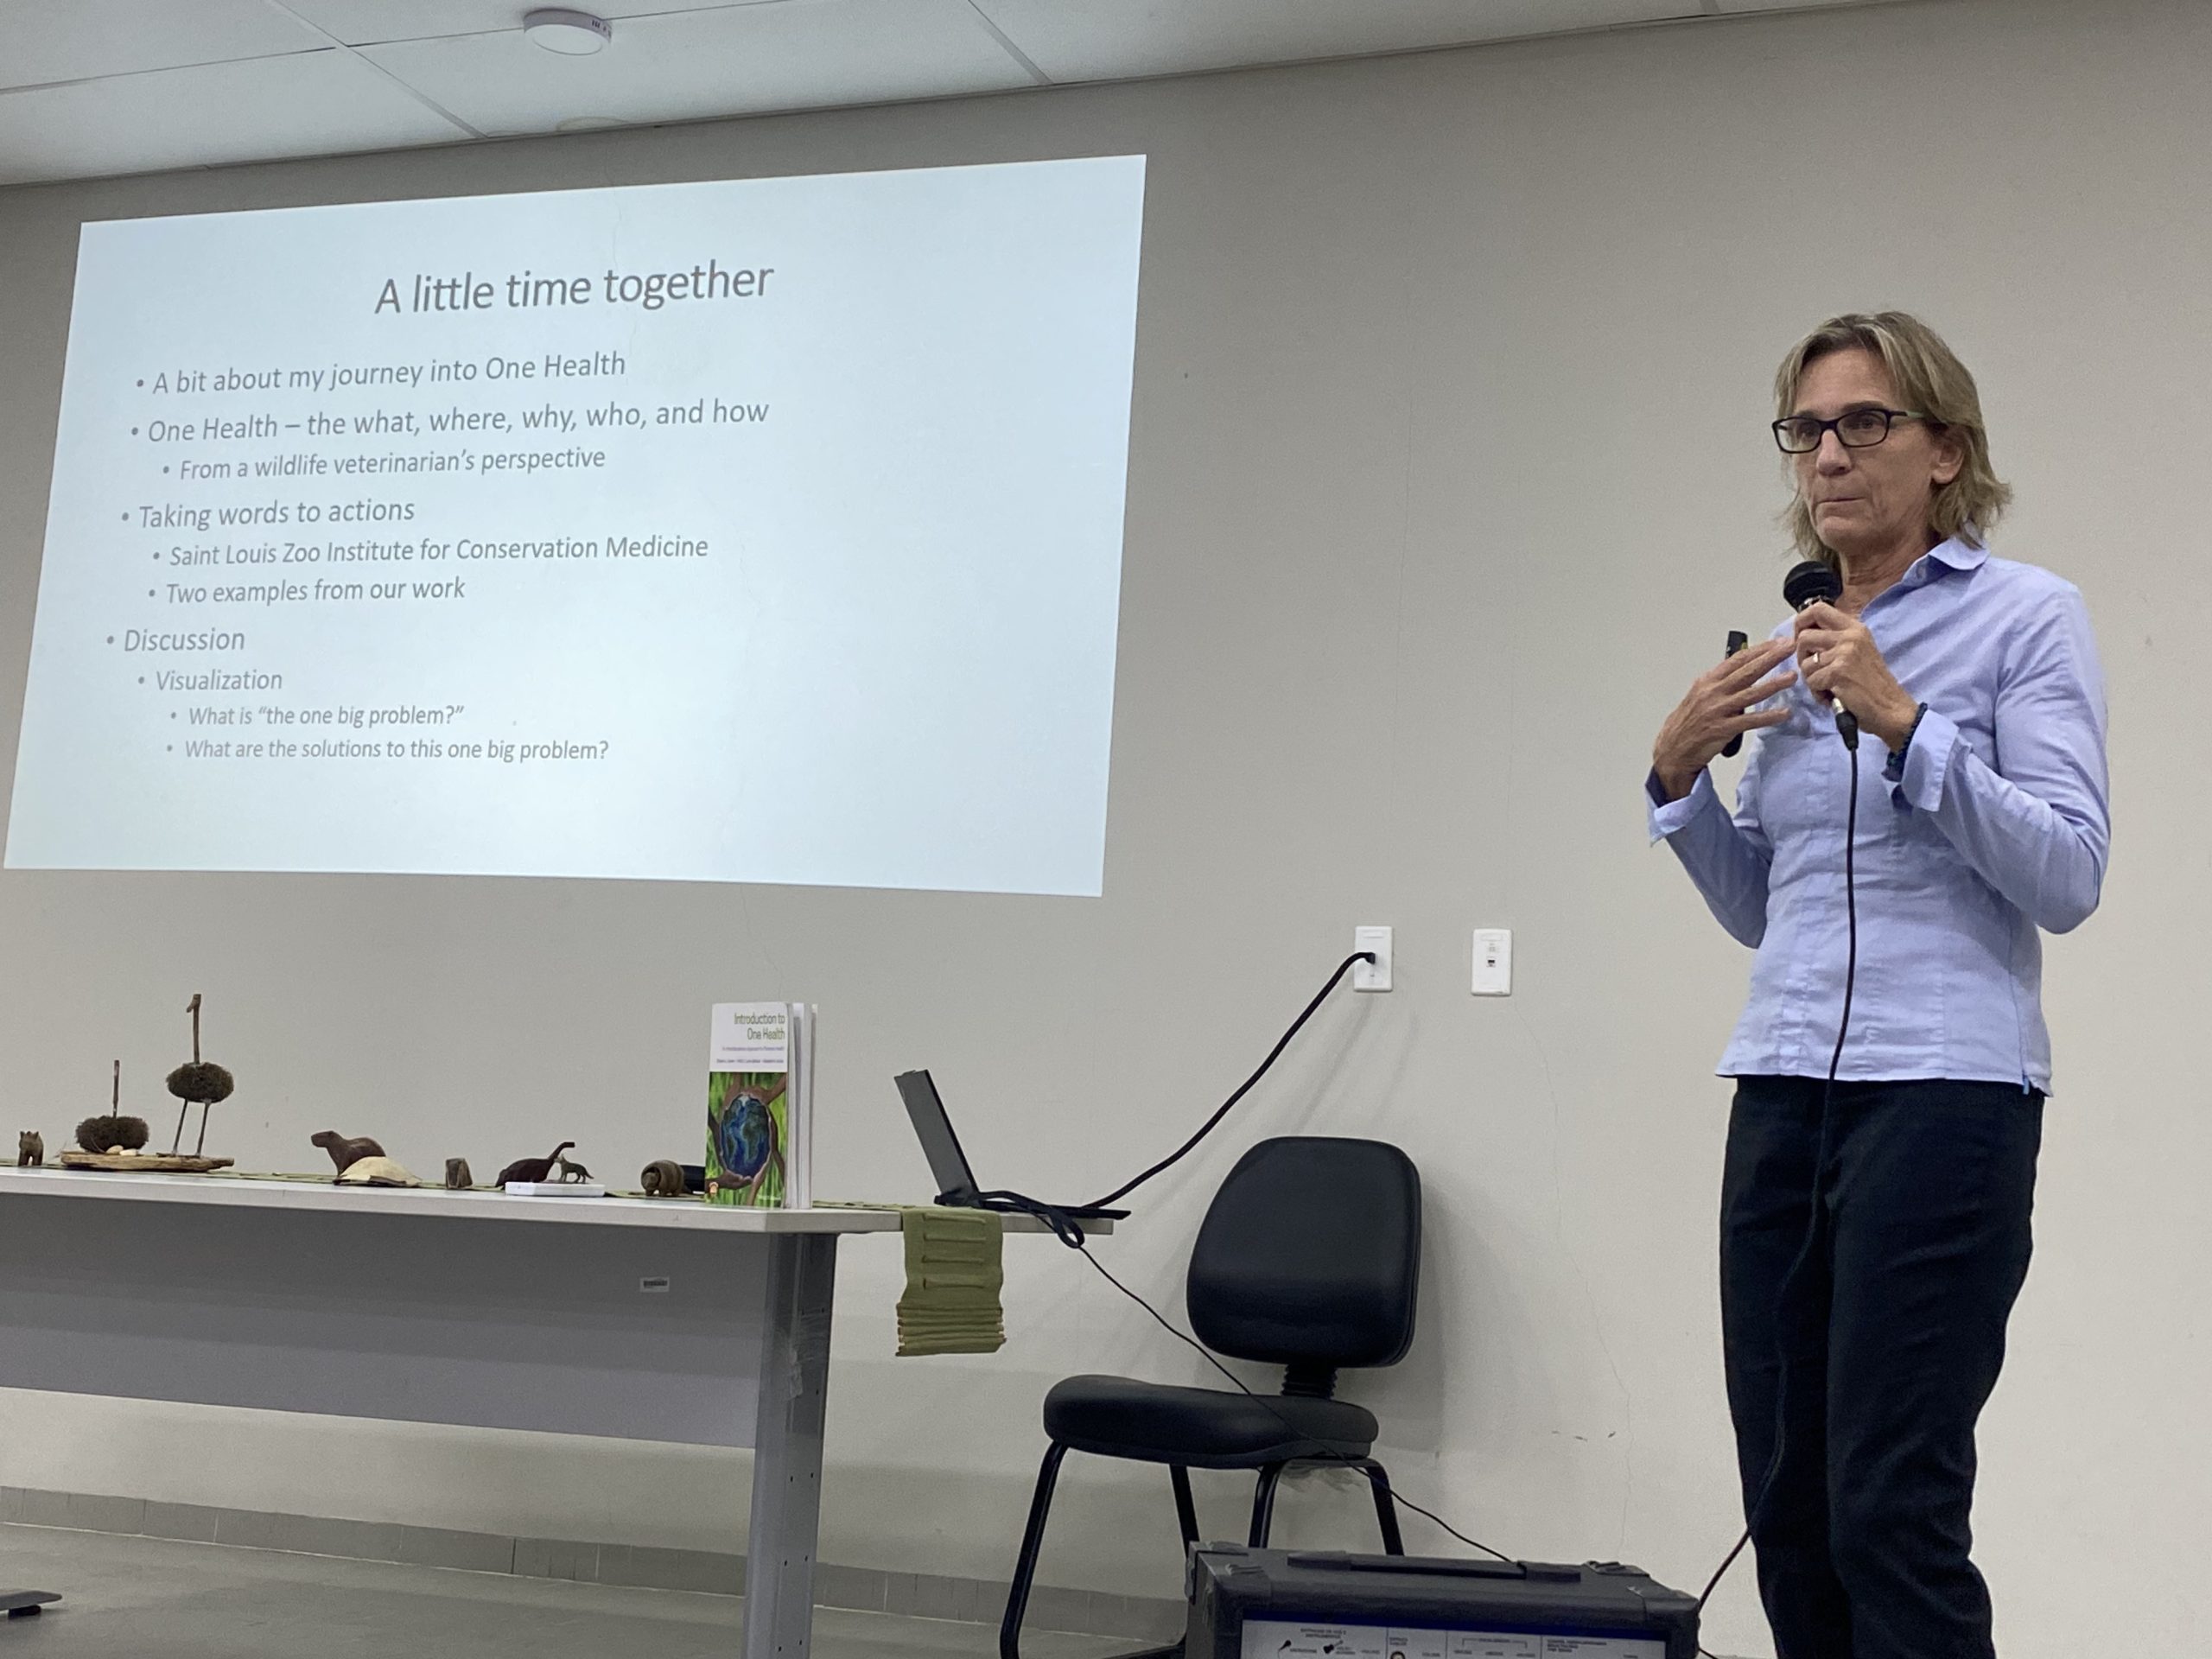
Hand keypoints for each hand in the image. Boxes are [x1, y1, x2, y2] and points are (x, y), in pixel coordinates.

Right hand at [1651, 637, 1797, 800]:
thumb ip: (1722, 683)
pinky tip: (1784, 713)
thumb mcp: (1701, 695)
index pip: (1737, 660)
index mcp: (1708, 681)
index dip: (1759, 649)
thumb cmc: (1688, 722)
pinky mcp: (1722, 730)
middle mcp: (1712, 692)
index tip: (1778, 642)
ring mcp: (1717, 710)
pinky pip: (1750, 721)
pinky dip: (1768, 717)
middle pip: (1746, 671)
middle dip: (1770, 658)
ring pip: (1750, 694)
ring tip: (1792, 677)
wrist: (1672, 749)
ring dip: (1773, 684)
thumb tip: (1745, 670)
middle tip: (1790, 648)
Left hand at [1790, 602, 1918, 750]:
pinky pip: (1811, 681)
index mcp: (1854, 628)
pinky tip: (1833, 696)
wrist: (1890, 707)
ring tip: (1829, 686)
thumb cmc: (1871, 683)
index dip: (1801, 623)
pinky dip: (1818, 693)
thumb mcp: (1858, 650)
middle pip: (1804, 637)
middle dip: (1802, 657)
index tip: (1801, 638)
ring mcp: (1845, 653)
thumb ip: (1836, 638)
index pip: (1817, 609)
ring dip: (1812, 679)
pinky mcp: (1839, 672)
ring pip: (1805, 663)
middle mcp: (1850, 636)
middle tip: (1815, 670)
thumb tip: (1804, 632)